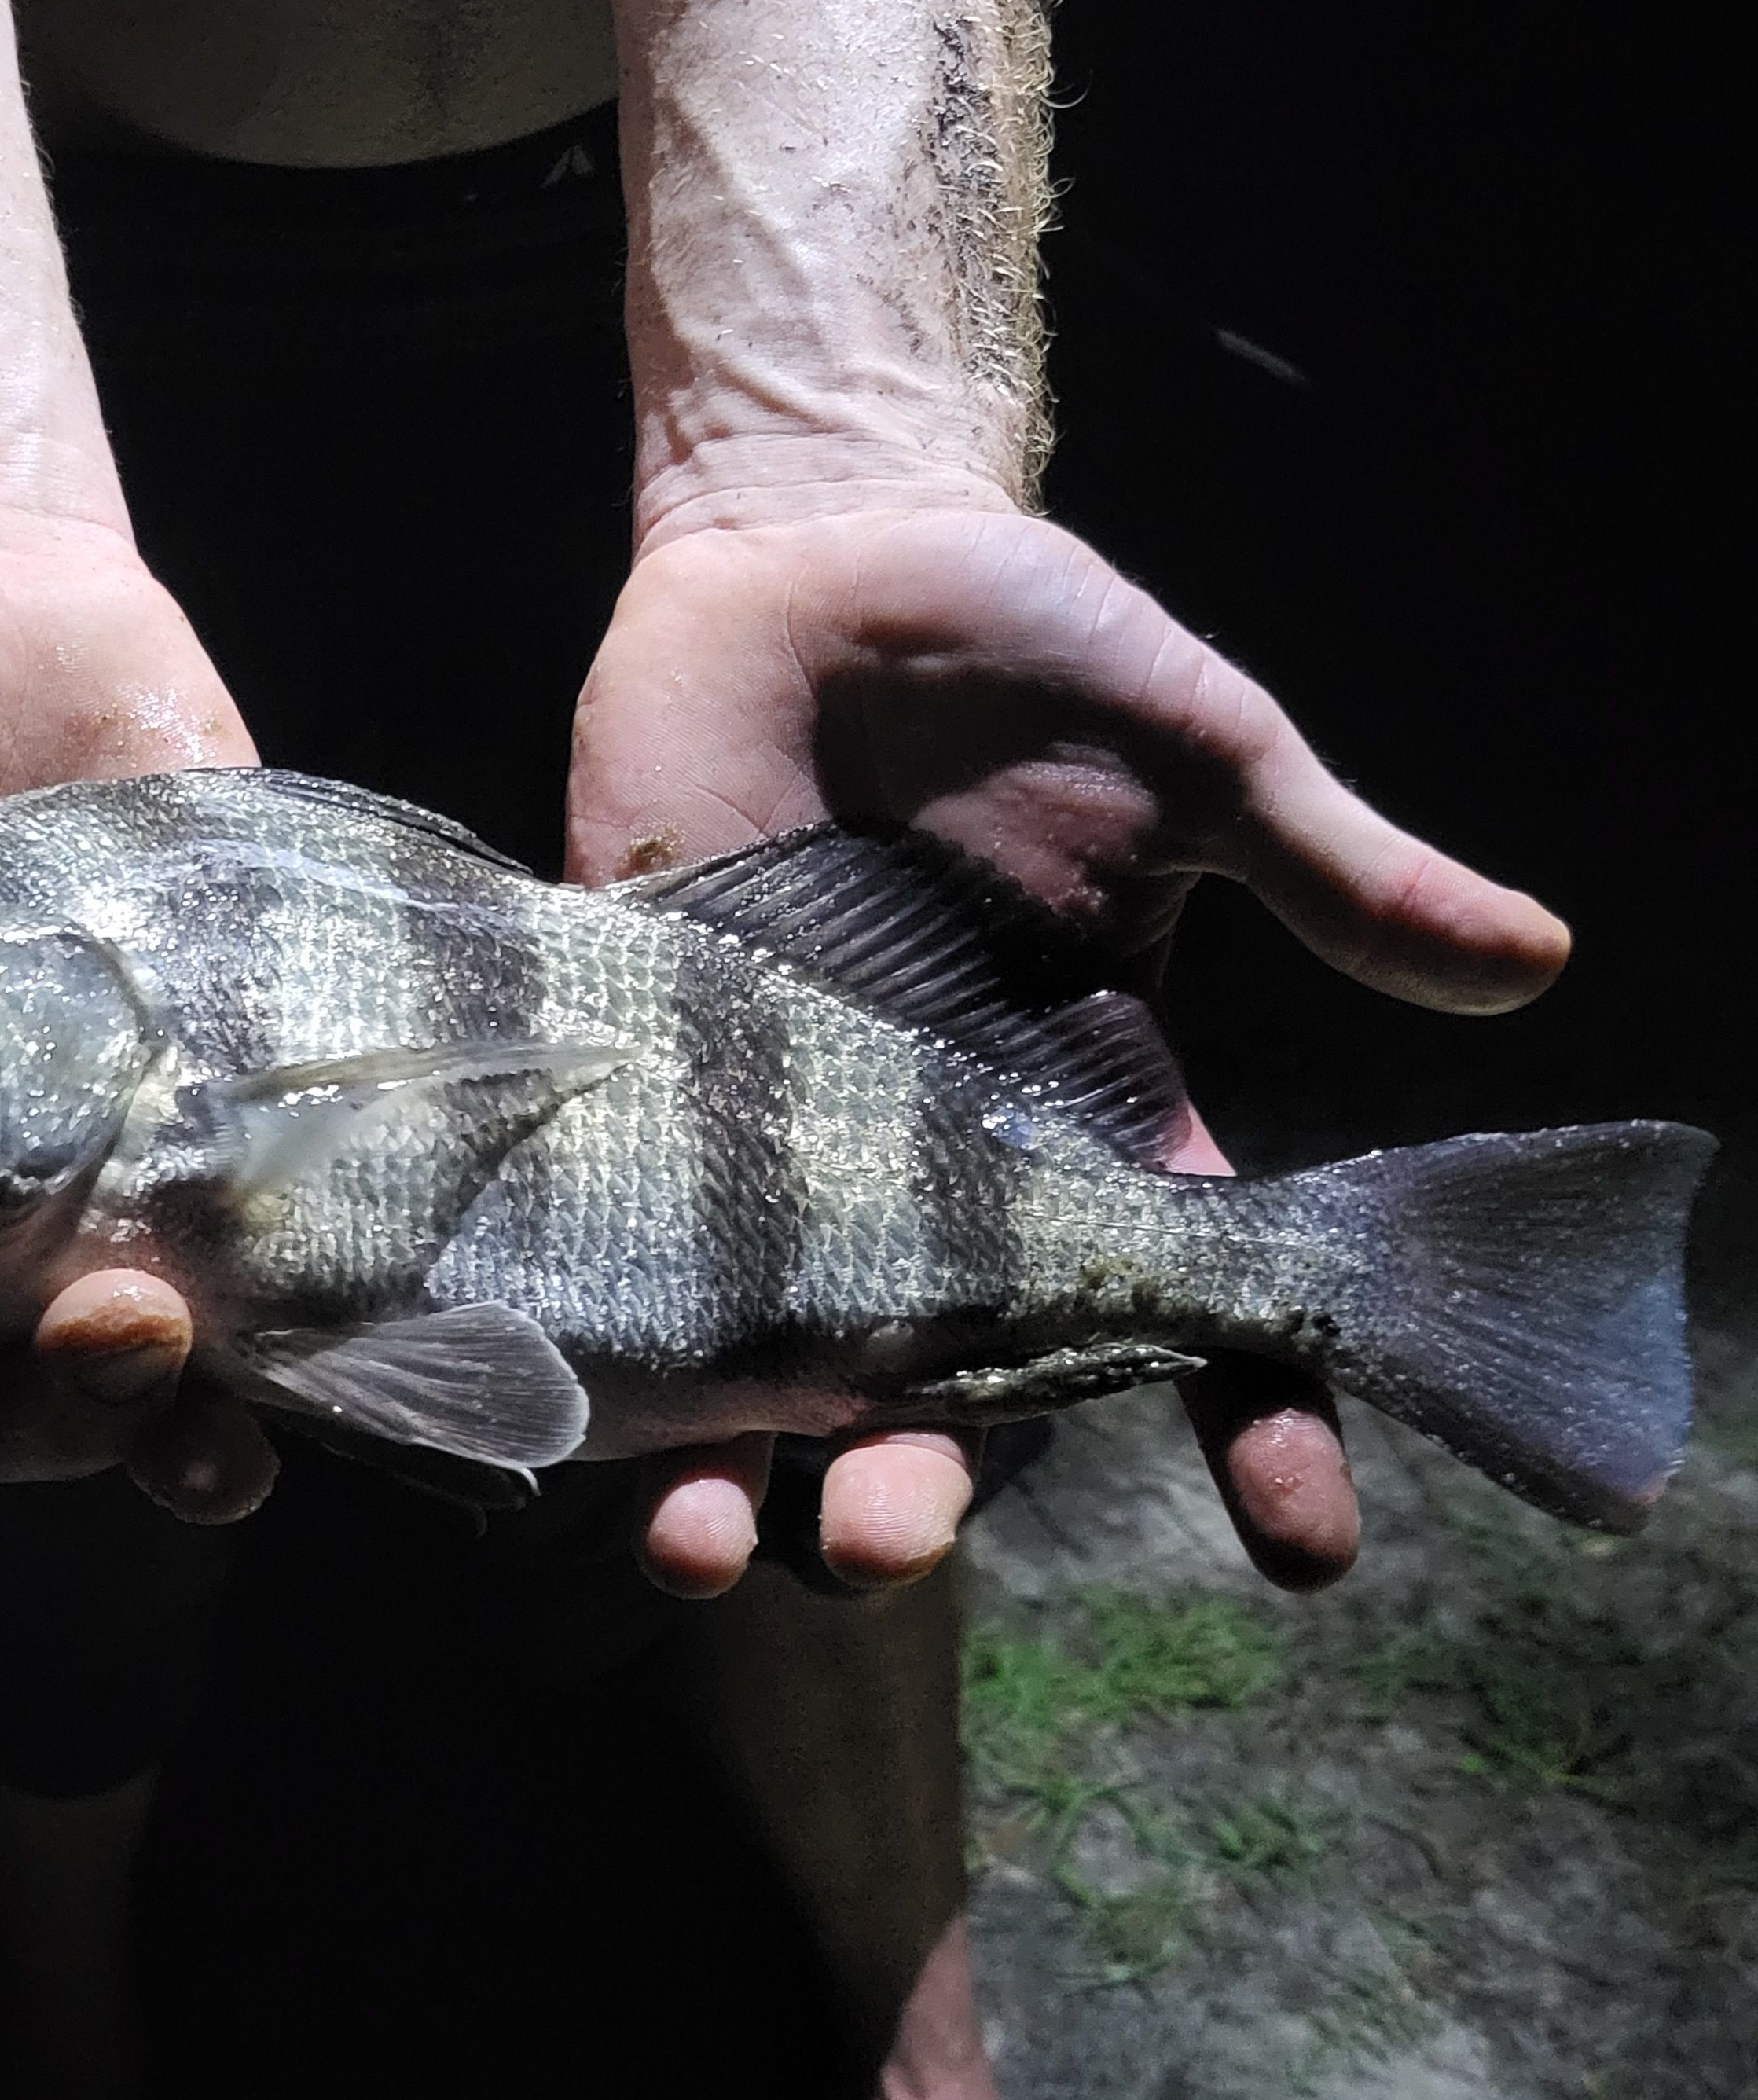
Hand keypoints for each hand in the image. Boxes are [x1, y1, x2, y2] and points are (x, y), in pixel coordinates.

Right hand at [0, 506, 274, 1610]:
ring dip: (201, 1406)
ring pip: (161, 1355)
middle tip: (112, 1340)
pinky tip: (368, 1306)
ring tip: (233, 1400)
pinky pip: (292, 1217)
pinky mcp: (235, 1075)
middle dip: (60, 1423)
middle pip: (9, 1402)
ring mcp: (111, 1156)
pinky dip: (325, 1281)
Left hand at [566, 494, 1571, 1598]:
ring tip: (710, 1547)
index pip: (1180, 1313)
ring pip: (756, 1359)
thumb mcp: (1199, 760)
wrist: (820, 552)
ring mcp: (769, 1141)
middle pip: (937, 1387)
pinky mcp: (631, 1077)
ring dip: (733, 1472)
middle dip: (918, 1486)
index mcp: (1081, 1121)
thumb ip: (1334, 873)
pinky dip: (582, 1330)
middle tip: (887, 1540)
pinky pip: (603, 1231)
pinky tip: (563, 1409)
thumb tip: (1536, 958)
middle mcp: (925, 1172)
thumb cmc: (1032, 655)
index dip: (1253, 1429)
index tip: (1305, 1543)